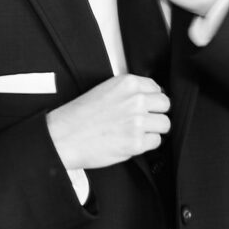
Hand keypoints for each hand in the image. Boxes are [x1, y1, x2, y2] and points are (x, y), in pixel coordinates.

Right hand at [46, 75, 169, 169]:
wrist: (62, 137)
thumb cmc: (80, 116)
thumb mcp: (106, 90)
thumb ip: (129, 91)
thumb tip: (151, 97)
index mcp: (128, 83)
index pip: (157, 89)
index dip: (152, 100)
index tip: (145, 107)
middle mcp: (136, 100)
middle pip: (165, 105)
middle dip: (156, 114)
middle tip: (143, 121)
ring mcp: (138, 121)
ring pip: (164, 124)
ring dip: (153, 130)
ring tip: (136, 132)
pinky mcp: (136, 142)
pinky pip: (156, 142)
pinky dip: (146, 144)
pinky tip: (130, 142)